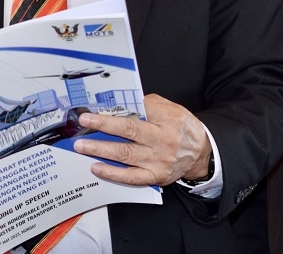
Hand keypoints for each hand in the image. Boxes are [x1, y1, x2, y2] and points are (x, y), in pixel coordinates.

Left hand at [72, 94, 211, 185]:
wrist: (200, 153)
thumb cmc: (181, 127)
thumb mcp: (171, 108)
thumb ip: (148, 105)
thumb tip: (120, 105)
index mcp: (167, 119)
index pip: (139, 110)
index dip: (117, 108)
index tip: (97, 106)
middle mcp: (163, 140)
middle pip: (129, 131)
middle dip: (104, 125)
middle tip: (84, 122)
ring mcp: (158, 160)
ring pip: (126, 155)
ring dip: (101, 149)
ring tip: (82, 146)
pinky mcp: (155, 176)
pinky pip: (131, 177)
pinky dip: (112, 173)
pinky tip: (96, 167)